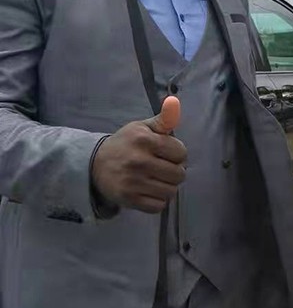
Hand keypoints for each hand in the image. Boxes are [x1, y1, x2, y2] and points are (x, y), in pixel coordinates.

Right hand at [91, 97, 186, 214]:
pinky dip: (157, 200)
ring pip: (171, 191)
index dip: (176, 153)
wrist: (94, 165)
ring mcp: (134, 182)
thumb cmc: (125, 145)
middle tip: (161, 168)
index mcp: (144, 140)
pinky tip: (148, 190)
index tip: (165, 153)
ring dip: (166, 186)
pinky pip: (159, 206)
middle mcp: (139, 161)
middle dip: (174, 171)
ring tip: (155, 179)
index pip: (181, 153)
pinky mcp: (129, 200)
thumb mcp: (142, 128)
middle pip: (179, 174)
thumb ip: (163, 119)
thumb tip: (174, 101)